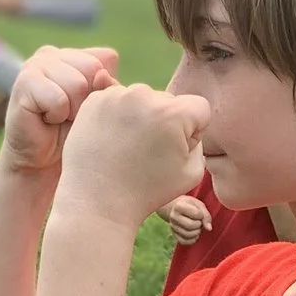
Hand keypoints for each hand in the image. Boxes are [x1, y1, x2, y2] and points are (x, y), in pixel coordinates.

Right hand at [0, 45, 119, 178]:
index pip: (106, 59)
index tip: (86, 107)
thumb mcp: (98, 106)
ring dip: (73, 110)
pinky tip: (46, 120)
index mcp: (73, 54)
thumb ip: (107, 85)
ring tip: (59, 117)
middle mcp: (53, 54)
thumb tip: (101, 76)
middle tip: (70, 115)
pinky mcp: (24, 81)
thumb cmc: (73, 133)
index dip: (102, 90)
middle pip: (93, 68)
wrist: (41, 162)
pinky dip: (57, 116)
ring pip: (78, 84)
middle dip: (88, 99)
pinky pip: (59, 99)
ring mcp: (35, 64)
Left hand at [59, 83, 209, 227]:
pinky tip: (113, 142)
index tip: (175, 152)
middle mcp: (144, 95)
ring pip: (143, 99)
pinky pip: (118, 101)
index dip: (193, 132)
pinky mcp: (94, 100)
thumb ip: (200, 142)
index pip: (199, 108)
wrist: (96, 201)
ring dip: (141, 117)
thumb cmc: (146, 191)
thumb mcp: (192, 173)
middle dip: (165, 122)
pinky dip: (118, 117)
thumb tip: (186, 122)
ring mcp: (116, 95)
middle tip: (147, 154)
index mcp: (173, 112)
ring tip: (128, 149)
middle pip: (168, 102)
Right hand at [159, 195, 210, 244]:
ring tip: (197, 227)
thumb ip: (206, 216)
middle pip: (190, 225)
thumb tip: (209, 228)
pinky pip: (184, 242)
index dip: (201, 214)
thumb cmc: (190, 206)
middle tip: (199, 221)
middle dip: (199, 224)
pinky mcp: (174, 235)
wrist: (178, 209)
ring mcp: (173, 227)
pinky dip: (192, 240)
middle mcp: (173, 217)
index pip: (196, 214)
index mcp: (178, 206)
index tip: (199, 213)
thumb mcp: (199, 206)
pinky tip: (195, 234)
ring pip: (188, 235)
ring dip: (197, 232)